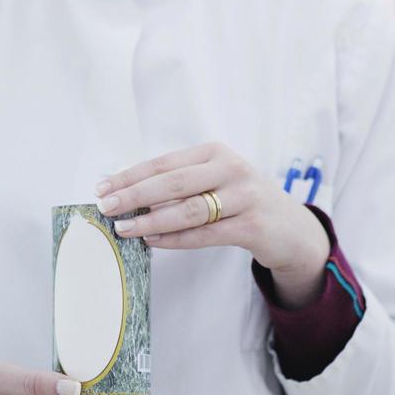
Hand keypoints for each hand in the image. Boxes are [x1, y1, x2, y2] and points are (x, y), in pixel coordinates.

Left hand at [95, 142, 330, 308]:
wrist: (292, 228)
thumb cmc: (241, 201)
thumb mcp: (214, 181)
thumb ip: (179, 184)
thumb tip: (126, 192)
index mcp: (215, 152)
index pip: (164, 163)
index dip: (131, 175)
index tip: (103, 187)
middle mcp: (231, 168)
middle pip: (173, 183)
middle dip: (134, 195)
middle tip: (107, 207)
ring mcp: (245, 196)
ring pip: (188, 210)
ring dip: (151, 221)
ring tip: (124, 229)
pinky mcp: (253, 226)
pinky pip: (205, 234)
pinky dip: (175, 239)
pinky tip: (153, 241)